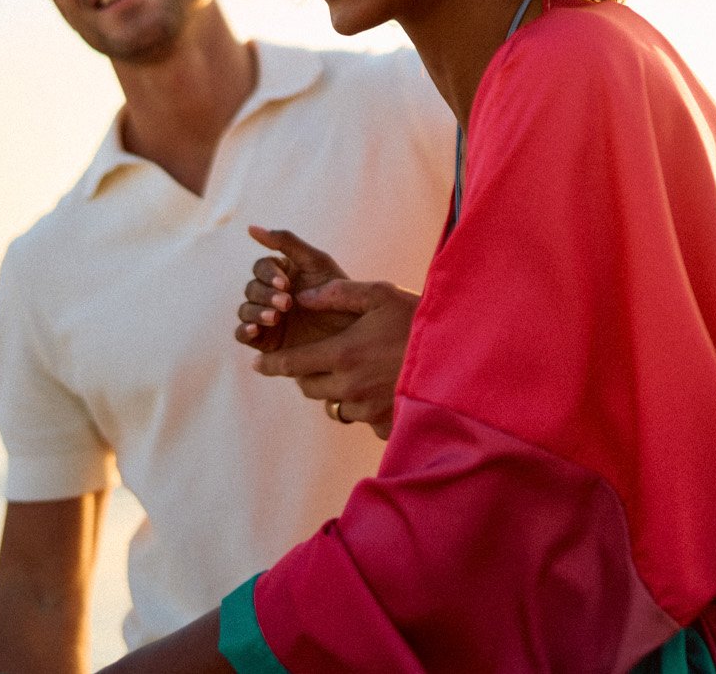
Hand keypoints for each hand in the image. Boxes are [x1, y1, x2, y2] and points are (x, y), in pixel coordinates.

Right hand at [235, 226, 353, 353]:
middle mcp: (272, 295)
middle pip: (251, 288)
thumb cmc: (341, 294)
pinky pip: (242, 335)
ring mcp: (268, 319)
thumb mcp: (316, 263)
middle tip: (286, 303)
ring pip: (245, 310)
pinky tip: (256, 330)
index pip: (261, 267)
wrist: (356, 333)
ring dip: (256, 311)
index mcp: (283, 275)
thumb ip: (286, 241)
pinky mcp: (266, 342)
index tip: (285, 283)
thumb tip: (249, 227)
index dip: (269, 274)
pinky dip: (244, 330)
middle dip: (266, 294)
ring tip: (276, 318)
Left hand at [253, 278, 418, 439]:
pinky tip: (377, 388)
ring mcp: (367, 407)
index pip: (291, 364)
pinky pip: (361, 418)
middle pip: (308, 387)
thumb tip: (301, 298)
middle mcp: (348, 385)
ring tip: (352, 372)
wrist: (458, 352)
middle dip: (305, 374)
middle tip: (315, 359)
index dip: (271, 365)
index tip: (257, 364)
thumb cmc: (417, 318)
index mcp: (341, 353)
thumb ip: (337, 294)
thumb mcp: (379, 294)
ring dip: (335, 390)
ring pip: (334, 405)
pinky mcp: (384, 421)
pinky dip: (363, 406)